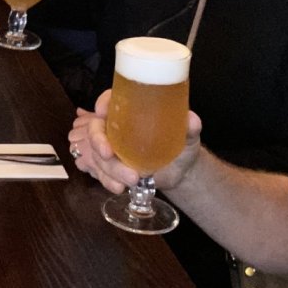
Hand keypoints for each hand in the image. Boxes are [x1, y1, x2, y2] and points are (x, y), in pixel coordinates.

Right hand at [66, 90, 204, 192]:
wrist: (179, 172)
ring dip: (110, 169)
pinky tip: (119, 188)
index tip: (102, 113)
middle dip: (98, 142)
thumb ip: (190, 127)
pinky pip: (100, 173)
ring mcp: (112, 147)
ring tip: (132, 180)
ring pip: (97, 155)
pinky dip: (108, 181)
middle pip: (96, 128)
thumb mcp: (189, 135)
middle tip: (108, 155)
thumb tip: (191, 120)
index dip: (102, 103)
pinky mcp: (111, 167)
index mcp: (132, 110)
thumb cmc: (182, 145)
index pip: (111, 99)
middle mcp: (117, 126)